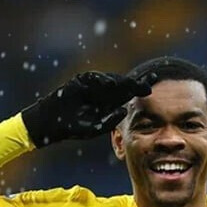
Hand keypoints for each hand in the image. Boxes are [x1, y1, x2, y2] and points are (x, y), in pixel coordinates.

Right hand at [21, 71, 154, 146]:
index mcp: (110, 103)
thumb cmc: (74, 127)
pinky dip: (101, 80)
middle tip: (150, 82)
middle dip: (136, 83)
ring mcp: (92, 86)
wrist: (53, 122)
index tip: (153, 88)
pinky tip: (110, 84)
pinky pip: (93, 78)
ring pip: (110, 80)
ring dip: (121, 82)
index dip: (140, 90)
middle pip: (123, 85)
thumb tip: (123, 110)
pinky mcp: (81, 82)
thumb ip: (109, 120)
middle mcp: (104, 93)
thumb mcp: (95, 127)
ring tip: (133, 84)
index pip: (128, 95)